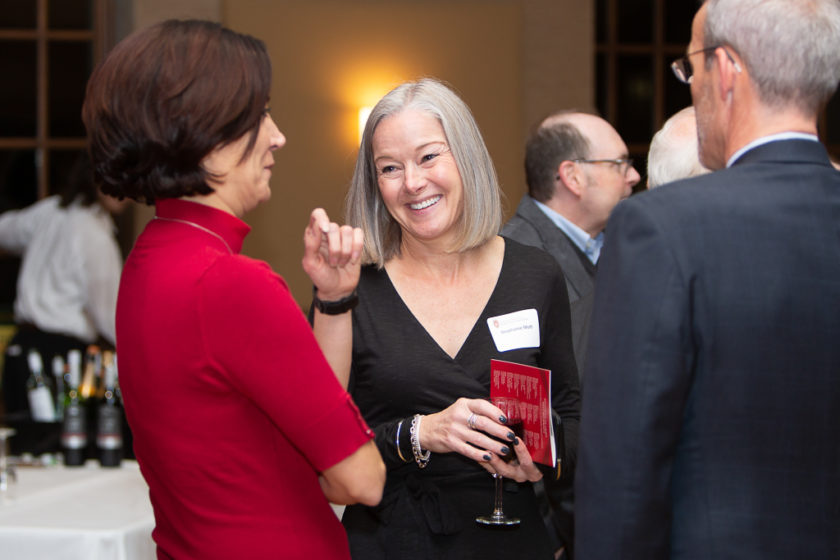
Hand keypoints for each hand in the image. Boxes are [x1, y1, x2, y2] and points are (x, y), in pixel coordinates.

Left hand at [302, 208, 363, 300]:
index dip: (322, 218)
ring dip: (345, 252)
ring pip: (347, 231)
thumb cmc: (321, 277)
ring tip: (341, 263)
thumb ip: (311, 243)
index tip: (324, 230)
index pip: (317, 214)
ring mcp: (342, 237)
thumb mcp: (310, 264)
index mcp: (314, 235)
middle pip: (334, 226)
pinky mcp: (355, 242)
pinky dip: (357, 249)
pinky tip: (352, 260)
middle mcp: (328, 233)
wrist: (337, 290)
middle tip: (332, 263)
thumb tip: (318, 225)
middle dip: (334, 249)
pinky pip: (359, 235)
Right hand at [418, 398, 540, 481]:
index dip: (496, 413)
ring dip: (494, 445)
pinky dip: (480, 454)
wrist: (427, 429)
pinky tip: (489, 457)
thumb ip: (477, 411)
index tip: (506, 420)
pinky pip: (469, 450)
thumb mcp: (461, 409)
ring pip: (478, 439)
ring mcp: (454, 429)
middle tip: (511, 437)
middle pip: (483, 423)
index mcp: (463, 404)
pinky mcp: (451, 443)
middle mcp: (459, 415)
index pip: (482, 406)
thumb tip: (501, 419)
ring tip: (505, 449)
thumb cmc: (449, 419)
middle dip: (500, 431)